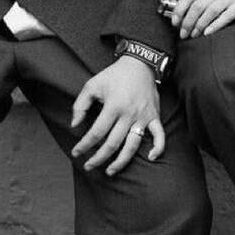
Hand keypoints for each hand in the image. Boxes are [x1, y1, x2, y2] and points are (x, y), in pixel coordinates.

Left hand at [70, 57, 163, 175]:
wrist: (139, 63)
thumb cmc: (114, 75)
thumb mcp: (92, 84)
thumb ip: (80, 105)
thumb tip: (74, 125)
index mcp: (113, 106)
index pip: (96, 133)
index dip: (84, 145)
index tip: (76, 152)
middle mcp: (128, 114)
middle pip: (112, 144)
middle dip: (98, 158)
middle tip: (89, 166)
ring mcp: (143, 117)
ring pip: (133, 145)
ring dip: (121, 161)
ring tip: (110, 171)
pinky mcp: (154, 116)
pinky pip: (160, 135)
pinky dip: (158, 148)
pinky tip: (150, 158)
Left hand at [170, 0, 234, 38]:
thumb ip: (196, 0)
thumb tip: (178, 17)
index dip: (180, 10)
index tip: (175, 22)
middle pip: (198, 6)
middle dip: (188, 22)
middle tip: (183, 33)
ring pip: (210, 12)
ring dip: (199, 25)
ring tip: (194, 35)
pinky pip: (225, 17)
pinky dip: (215, 25)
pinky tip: (207, 33)